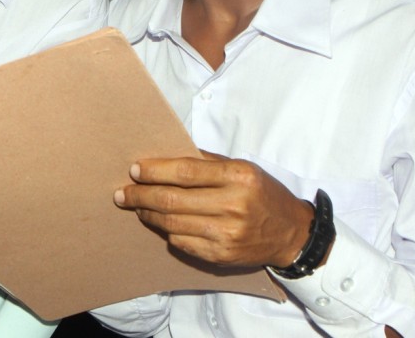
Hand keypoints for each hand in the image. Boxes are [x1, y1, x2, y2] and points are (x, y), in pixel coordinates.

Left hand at [113, 152, 314, 268]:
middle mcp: (232, 205)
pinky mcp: (220, 256)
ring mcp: (225, 234)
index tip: (135, 170)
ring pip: (172, 223)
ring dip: (148, 214)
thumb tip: (167, 158)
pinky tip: (160, 222)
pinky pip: (181, 242)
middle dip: (141, 195)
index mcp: (238, 177)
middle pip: (172, 200)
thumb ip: (208, 163)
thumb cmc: (263, 194)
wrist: (291, 233)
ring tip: (136, 206)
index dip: (154, 171)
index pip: (184, 172)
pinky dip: (167, 231)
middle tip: (123, 192)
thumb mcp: (243, 168)